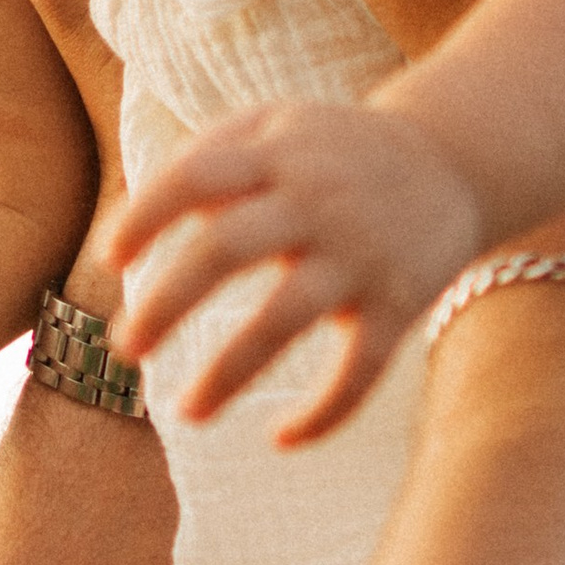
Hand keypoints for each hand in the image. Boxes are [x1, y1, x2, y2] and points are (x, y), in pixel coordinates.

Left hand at [103, 101, 486, 442]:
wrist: (456, 160)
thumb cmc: (334, 152)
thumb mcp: (275, 127)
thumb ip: (208, 159)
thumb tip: (132, 222)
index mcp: (277, 155)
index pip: (196, 178)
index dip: (146, 216)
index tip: (108, 260)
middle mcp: (316, 203)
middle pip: (227, 248)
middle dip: (167, 302)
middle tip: (124, 348)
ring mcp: (359, 256)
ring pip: (285, 319)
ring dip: (229, 371)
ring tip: (184, 412)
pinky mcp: (399, 304)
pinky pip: (361, 370)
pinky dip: (325, 412)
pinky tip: (281, 438)